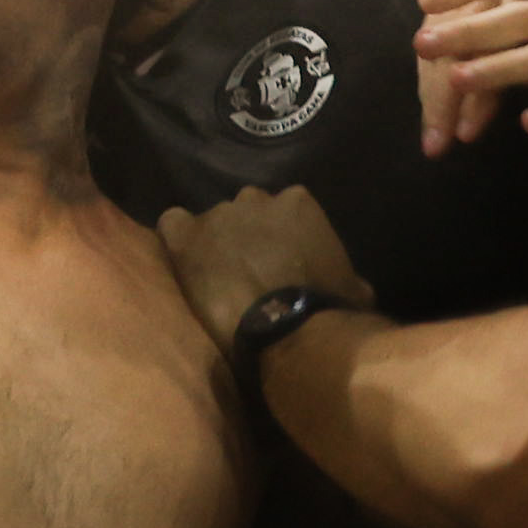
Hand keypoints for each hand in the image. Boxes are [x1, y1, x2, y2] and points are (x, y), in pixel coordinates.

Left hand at [156, 188, 371, 352]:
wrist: (290, 330)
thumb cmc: (329, 309)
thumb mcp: (354, 288)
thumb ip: (344, 272)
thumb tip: (348, 283)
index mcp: (298, 202)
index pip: (285, 209)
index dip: (280, 237)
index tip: (282, 263)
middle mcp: (255, 197)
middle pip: (246, 213)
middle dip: (247, 237)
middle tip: (251, 272)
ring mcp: (217, 214)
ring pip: (212, 223)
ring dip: (215, 245)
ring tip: (217, 279)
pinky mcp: (187, 237)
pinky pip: (172, 225)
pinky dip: (178, 241)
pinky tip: (184, 263)